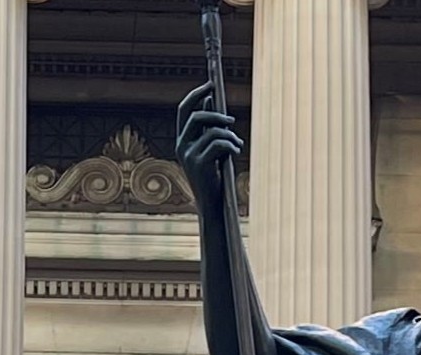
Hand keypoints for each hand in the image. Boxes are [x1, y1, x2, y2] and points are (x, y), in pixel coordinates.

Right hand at [175, 83, 244, 207]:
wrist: (213, 204)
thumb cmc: (215, 176)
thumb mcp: (211, 149)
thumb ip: (209, 128)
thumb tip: (209, 101)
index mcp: (182, 140)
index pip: (184, 110)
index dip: (196, 94)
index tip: (211, 84)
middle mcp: (181, 145)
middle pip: (196, 116)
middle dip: (216, 114)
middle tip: (232, 120)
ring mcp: (188, 155)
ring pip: (212, 131)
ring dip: (230, 136)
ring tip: (238, 145)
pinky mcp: (199, 164)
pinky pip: (218, 144)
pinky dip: (231, 145)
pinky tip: (236, 153)